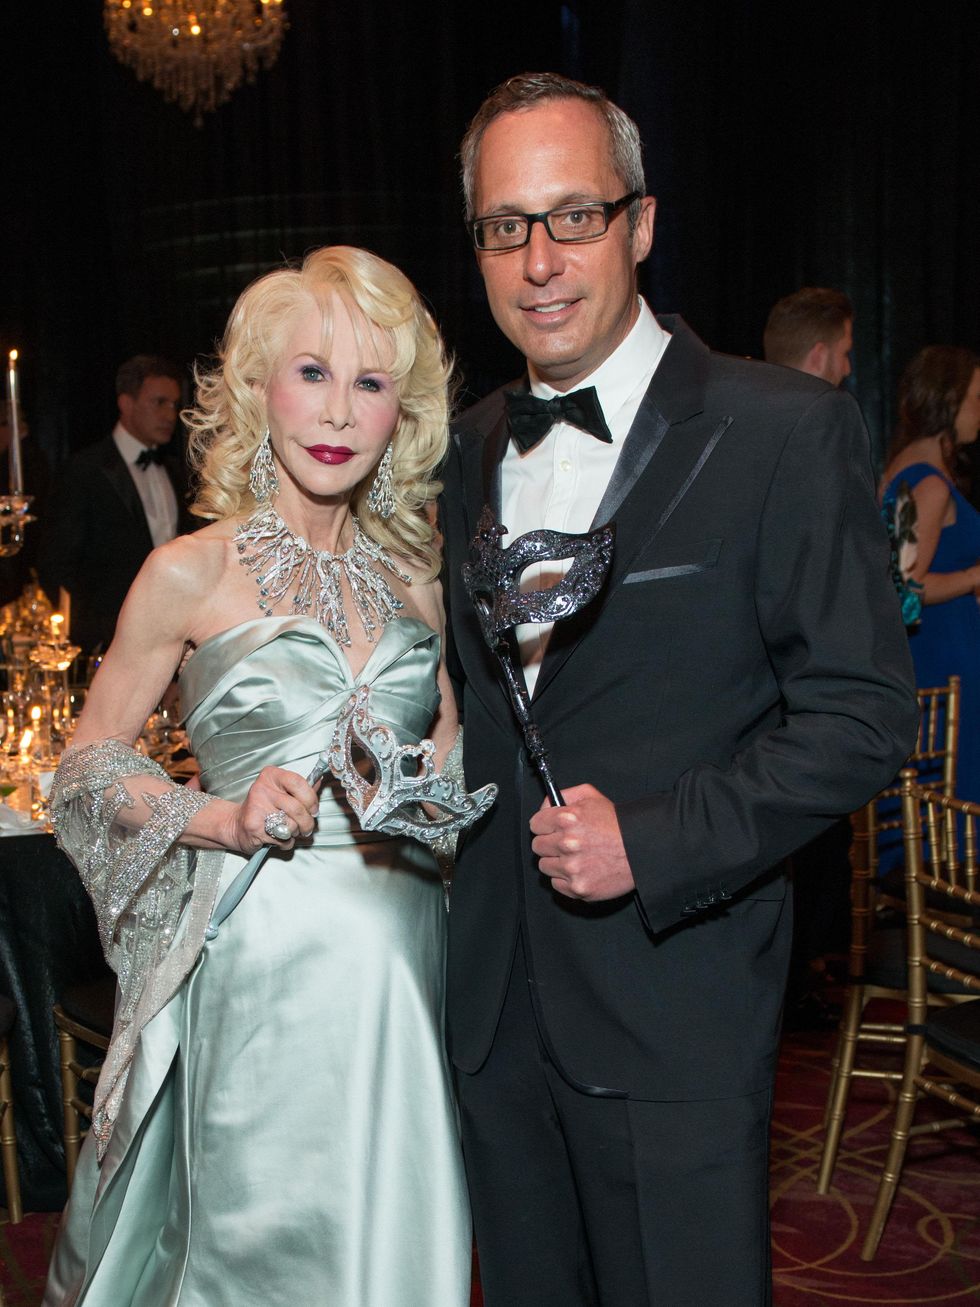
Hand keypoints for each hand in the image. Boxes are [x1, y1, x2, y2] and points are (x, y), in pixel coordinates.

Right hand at [231, 766, 319, 855]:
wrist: (237, 824)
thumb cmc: (263, 807)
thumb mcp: (280, 791)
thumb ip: (300, 788)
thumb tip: (319, 781)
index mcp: (271, 776)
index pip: (299, 783)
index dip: (311, 799)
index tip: (314, 809)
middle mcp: (262, 789)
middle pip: (297, 808)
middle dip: (307, 822)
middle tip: (307, 827)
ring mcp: (257, 808)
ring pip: (291, 825)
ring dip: (295, 833)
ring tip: (287, 830)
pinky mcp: (254, 827)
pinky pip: (282, 839)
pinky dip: (285, 842)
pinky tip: (277, 836)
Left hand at [529, 784, 634, 900]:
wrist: (642, 850)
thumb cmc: (618, 825)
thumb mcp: (592, 796)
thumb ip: (565, 795)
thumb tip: (546, 806)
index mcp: (567, 819)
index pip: (535, 824)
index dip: (544, 825)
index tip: (550, 829)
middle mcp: (567, 843)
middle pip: (537, 846)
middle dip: (549, 843)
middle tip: (565, 843)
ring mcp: (572, 868)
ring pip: (544, 866)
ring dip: (556, 862)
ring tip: (575, 857)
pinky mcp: (578, 887)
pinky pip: (557, 884)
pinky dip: (566, 879)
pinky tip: (581, 870)